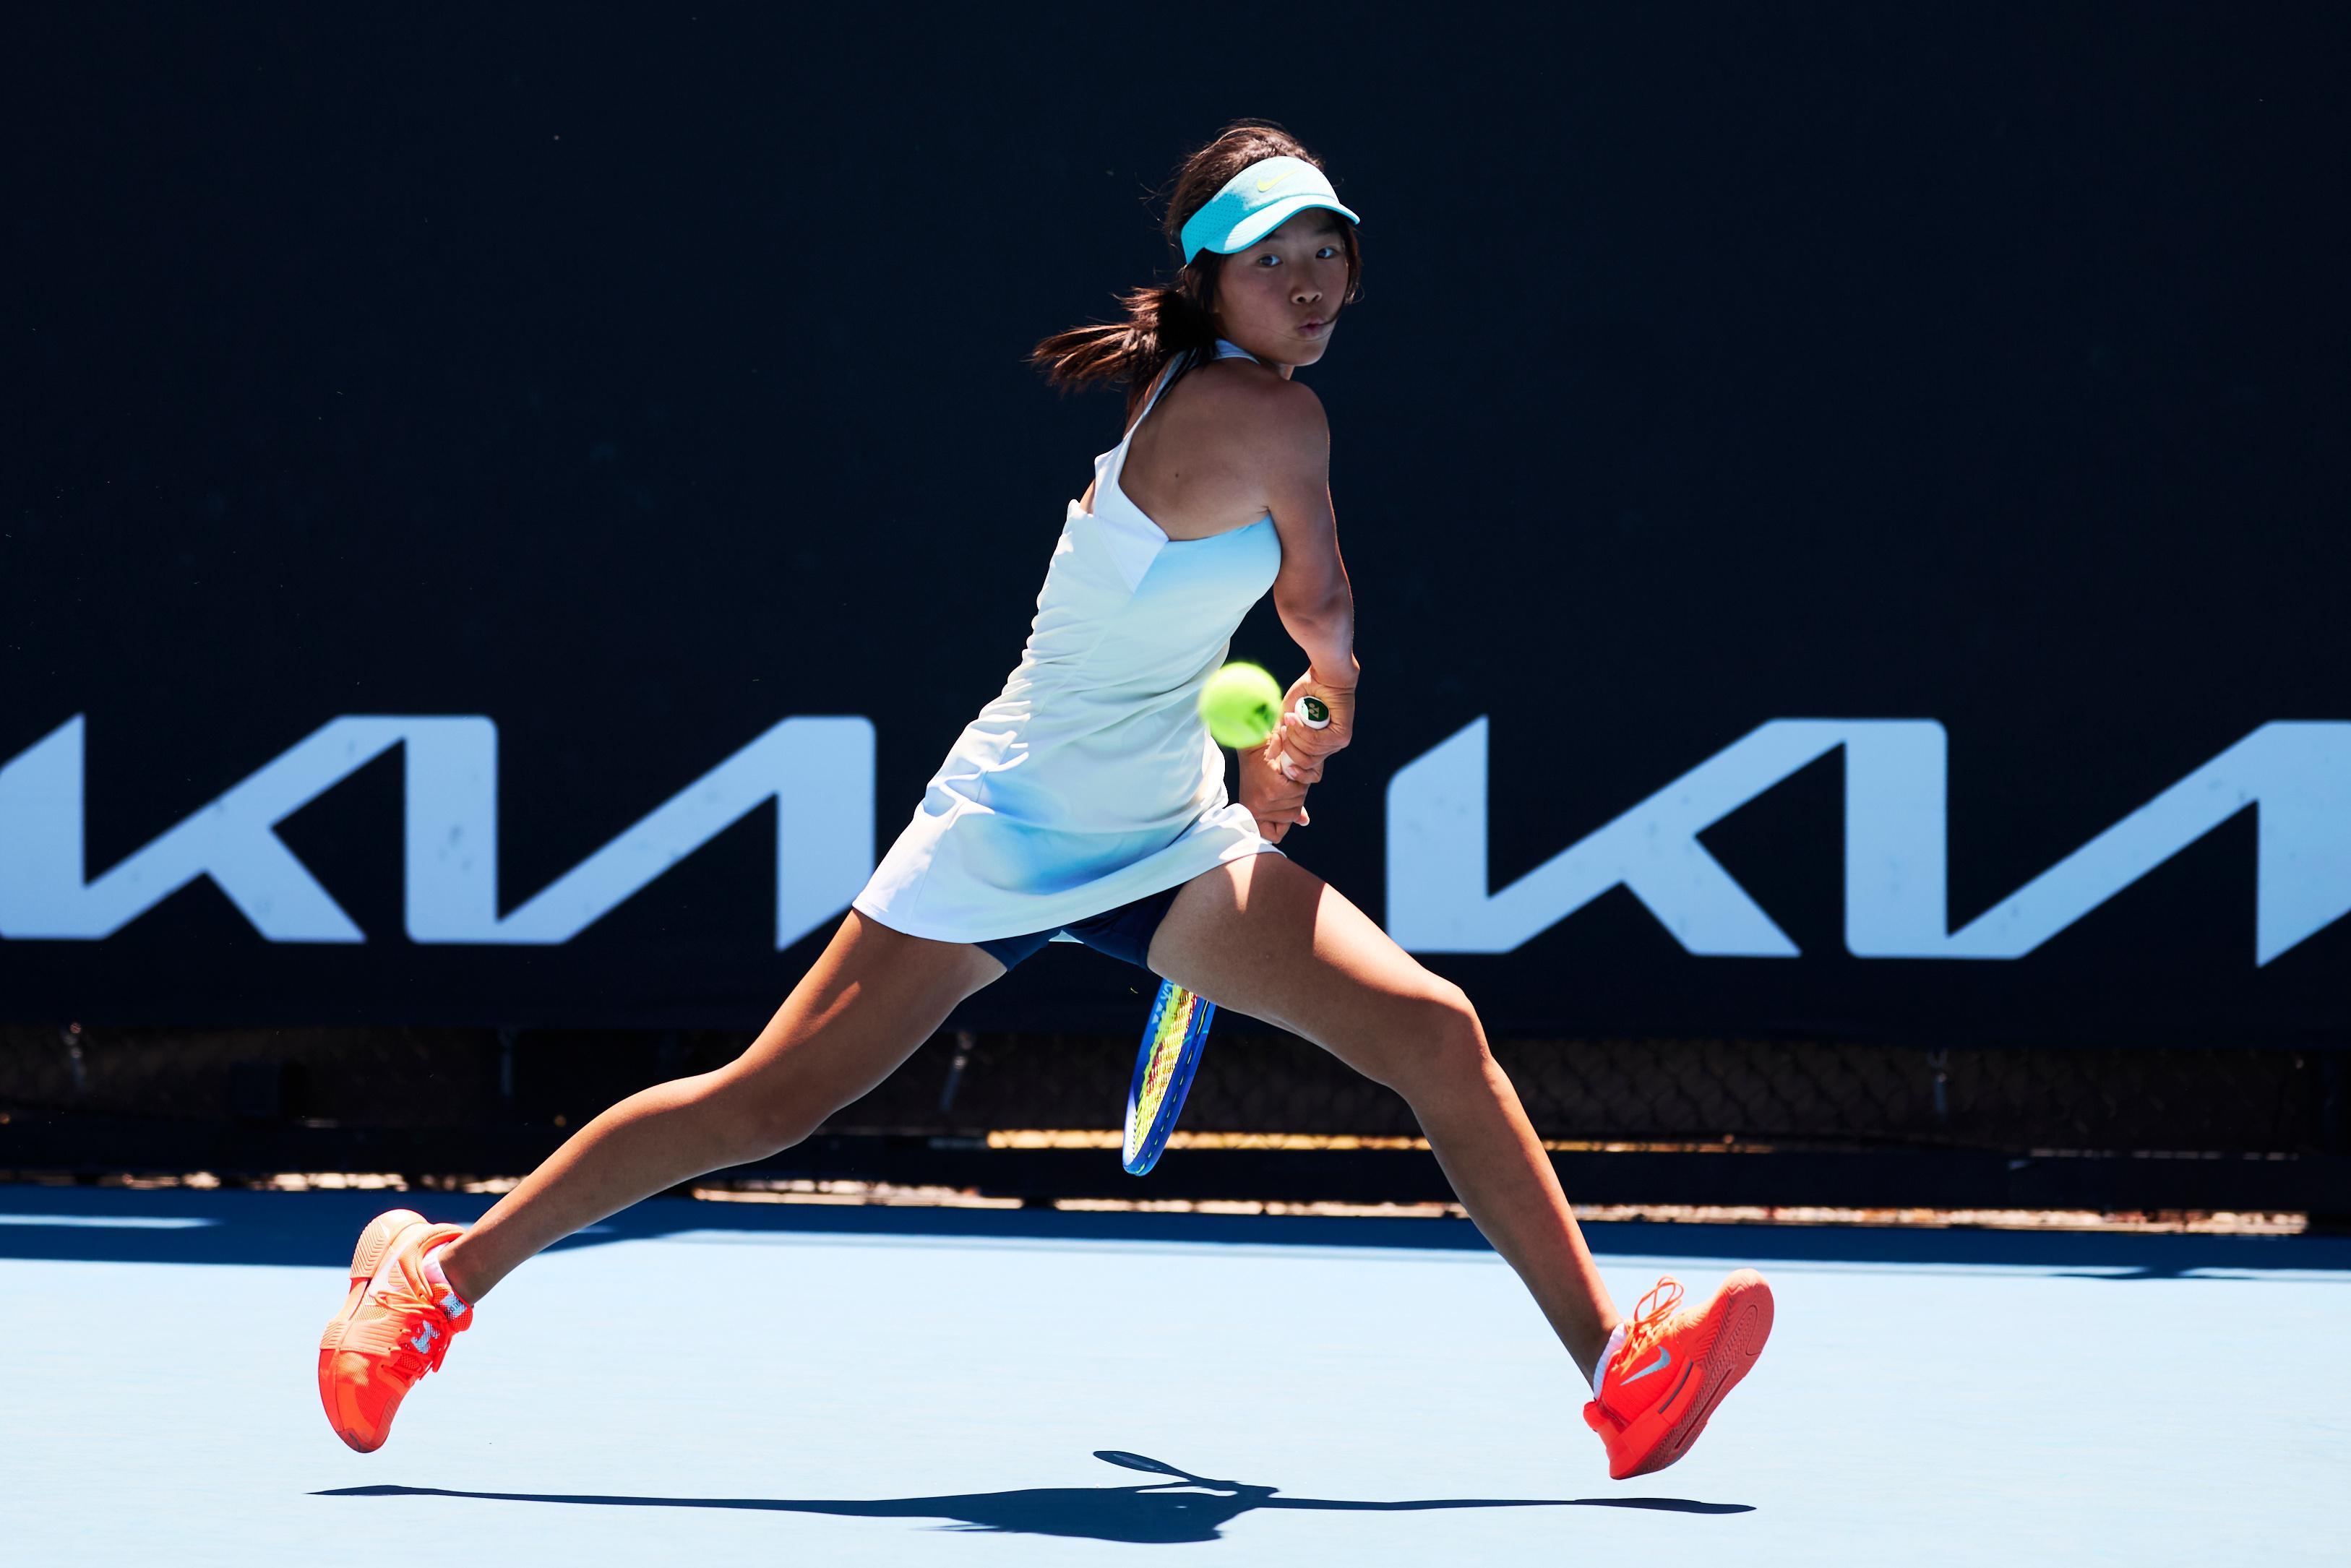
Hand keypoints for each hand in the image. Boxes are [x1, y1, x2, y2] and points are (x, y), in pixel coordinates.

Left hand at [1238, 732, 1318, 842]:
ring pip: (1296, 803)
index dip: (1282, 823)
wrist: (1257, 743)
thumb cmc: (1264, 764)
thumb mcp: (1274, 792)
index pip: (1274, 835)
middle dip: (1294, 799)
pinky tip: (1288, 770)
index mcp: (1253, 814)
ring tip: (1285, 775)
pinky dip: (1297, 780)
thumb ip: (1289, 808)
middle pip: (1291, 817)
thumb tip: (1304, 821)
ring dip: (1296, 788)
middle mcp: (1256, 811)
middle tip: (1285, 782)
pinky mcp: (1273, 789)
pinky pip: (1296, 792)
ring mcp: (1264, 801)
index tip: (1281, 806)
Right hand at [1259, 666, 1353, 784]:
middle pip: (1305, 763)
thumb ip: (1279, 737)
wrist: (1324, 674)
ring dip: (1295, 735)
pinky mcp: (1342, 735)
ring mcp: (1337, 742)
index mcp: (1318, 745)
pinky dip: (1303, 731)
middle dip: (1289, 747)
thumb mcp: (1287, 717)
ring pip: (1309, 752)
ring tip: (1290, 717)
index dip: (1293, 769)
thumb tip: (1271, 756)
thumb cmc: (1307, 692)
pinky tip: (1297, 718)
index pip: (1307, 769)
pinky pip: (1316, 742)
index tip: (1278, 761)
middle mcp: (1329, 747)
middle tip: (1284, 727)